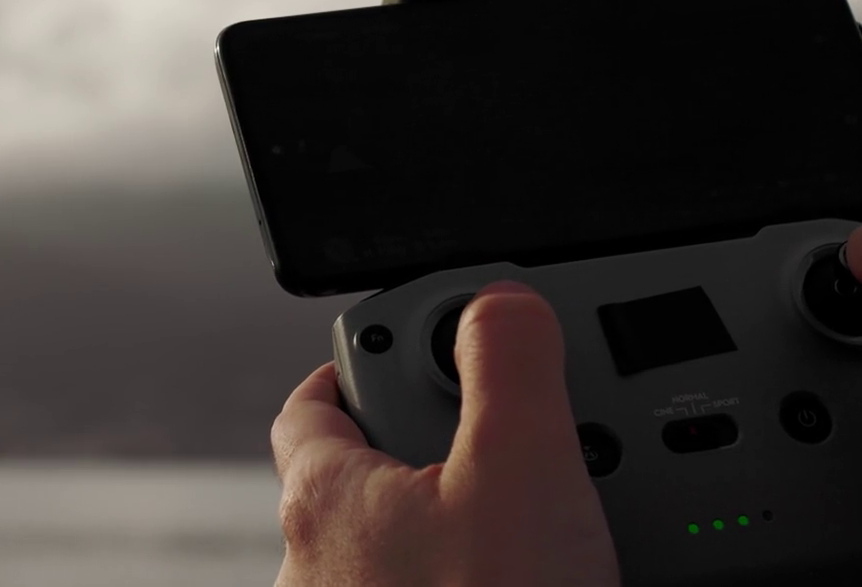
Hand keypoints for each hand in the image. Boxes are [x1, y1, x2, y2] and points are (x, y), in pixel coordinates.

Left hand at [269, 281, 617, 586]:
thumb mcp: (516, 470)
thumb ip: (507, 367)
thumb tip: (502, 303)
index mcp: (323, 496)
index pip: (315, 400)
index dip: (371, 360)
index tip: (417, 344)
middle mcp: (320, 560)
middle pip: (372, 463)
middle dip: (441, 439)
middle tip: (513, 437)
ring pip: (409, 532)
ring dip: (470, 510)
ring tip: (547, 516)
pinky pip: (438, 579)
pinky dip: (482, 565)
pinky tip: (537, 573)